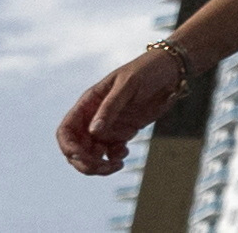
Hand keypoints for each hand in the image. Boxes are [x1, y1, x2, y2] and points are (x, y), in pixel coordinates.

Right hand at [56, 44, 183, 175]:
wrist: (172, 69)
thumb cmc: (147, 70)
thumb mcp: (128, 84)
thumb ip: (110, 107)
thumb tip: (93, 131)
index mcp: (88, 103)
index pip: (66, 130)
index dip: (67, 146)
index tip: (79, 156)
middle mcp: (94, 117)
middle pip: (76, 148)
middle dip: (84, 162)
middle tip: (103, 167)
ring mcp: (108, 126)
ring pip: (92, 154)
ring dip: (99, 165)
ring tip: (117, 165)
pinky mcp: (123, 132)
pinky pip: (110, 152)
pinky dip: (113, 158)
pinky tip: (124, 154)